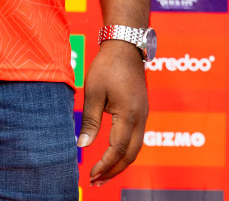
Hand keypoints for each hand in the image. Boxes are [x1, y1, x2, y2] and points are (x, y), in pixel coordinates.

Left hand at [78, 39, 148, 184]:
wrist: (127, 46)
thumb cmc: (108, 67)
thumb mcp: (93, 93)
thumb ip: (90, 121)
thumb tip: (83, 146)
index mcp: (129, 113)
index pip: (118, 148)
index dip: (105, 165)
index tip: (91, 175)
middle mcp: (141, 116)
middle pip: (132, 152)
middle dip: (115, 170)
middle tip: (96, 181)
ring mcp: (144, 112)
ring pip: (137, 146)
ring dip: (121, 161)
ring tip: (104, 172)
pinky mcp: (143, 109)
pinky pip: (138, 136)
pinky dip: (126, 150)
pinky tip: (113, 154)